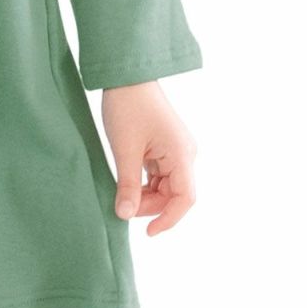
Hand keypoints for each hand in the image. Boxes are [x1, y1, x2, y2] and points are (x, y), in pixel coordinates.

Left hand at [100, 81, 197, 235]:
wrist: (125, 74)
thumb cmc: (127, 106)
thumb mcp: (124, 149)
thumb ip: (128, 185)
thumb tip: (125, 215)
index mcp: (182, 154)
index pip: (185, 199)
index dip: (168, 219)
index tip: (147, 233)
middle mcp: (185, 153)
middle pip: (173, 194)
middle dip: (150, 205)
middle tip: (121, 206)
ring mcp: (176, 150)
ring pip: (165, 186)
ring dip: (146, 195)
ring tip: (121, 193)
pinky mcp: (165, 146)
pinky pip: (159, 174)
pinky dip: (144, 183)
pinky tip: (127, 183)